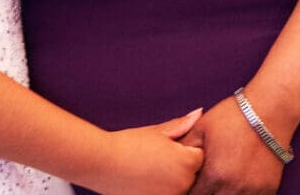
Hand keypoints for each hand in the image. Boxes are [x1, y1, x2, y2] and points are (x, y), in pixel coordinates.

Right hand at [85, 109, 204, 194]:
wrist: (101, 163)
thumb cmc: (127, 145)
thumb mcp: (156, 132)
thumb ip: (181, 125)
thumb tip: (199, 113)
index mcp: (186, 162)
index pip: (198, 157)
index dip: (184, 151)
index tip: (165, 150)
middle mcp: (184, 183)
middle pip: (192, 175)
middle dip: (180, 168)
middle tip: (155, 161)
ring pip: (180, 188)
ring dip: (170, 182)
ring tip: (149, 171)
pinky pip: (167, 194)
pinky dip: (159, 189)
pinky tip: (144, 181)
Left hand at [181, 96, 285, 194]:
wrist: (269, 109)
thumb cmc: (233, 116)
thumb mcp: (201, 129)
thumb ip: (183, 149)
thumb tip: (170, 165)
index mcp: (214, 175)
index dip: (189, 193)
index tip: (190, 186)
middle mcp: (234, 188)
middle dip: (207, 194)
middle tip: (204, 186)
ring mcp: (253, 190)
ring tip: (219, 185)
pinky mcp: (269, 188)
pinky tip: (236, 187)